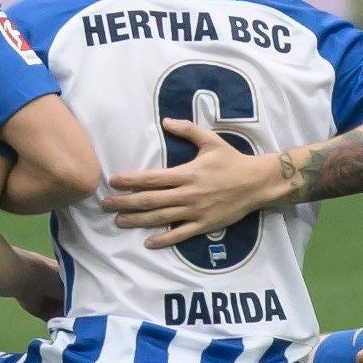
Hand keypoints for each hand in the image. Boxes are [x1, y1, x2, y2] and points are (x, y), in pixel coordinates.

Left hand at [105, 111, 308, 248]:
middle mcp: (188, 194)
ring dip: (138, 220)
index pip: (152, 178)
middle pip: (151, 200)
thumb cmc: (232, 160)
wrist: (257, 183)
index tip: (113, 181)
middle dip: (126, 202)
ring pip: (161, 218)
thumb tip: (165, 120)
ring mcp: (195, 211)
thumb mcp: (210, 140)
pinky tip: (148, 242)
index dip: (130, 180)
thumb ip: (187, 130)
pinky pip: (181, 234)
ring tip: (119, 221)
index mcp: (187, 173)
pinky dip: (164, 239)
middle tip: (106, 204)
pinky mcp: (204, 225)